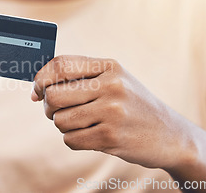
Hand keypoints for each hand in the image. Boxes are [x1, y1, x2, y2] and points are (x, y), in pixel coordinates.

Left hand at [32, 55, 198, 169]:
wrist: (171, 135)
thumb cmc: (131, 105)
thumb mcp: (113, 80)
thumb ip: (76, 79)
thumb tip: (34, 92)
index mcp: (109, 66)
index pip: (60, 64)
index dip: (40, 78)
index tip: (37, 90)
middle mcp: (111, 85)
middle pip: (53, 95)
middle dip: (49, 107)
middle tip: (59, 111)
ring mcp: (112, 111)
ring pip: (59, 120)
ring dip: (64, 126)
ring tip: (82, 123)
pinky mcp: (111, 136)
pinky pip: (70, 140)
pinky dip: (74, 140)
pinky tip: (91, 135)